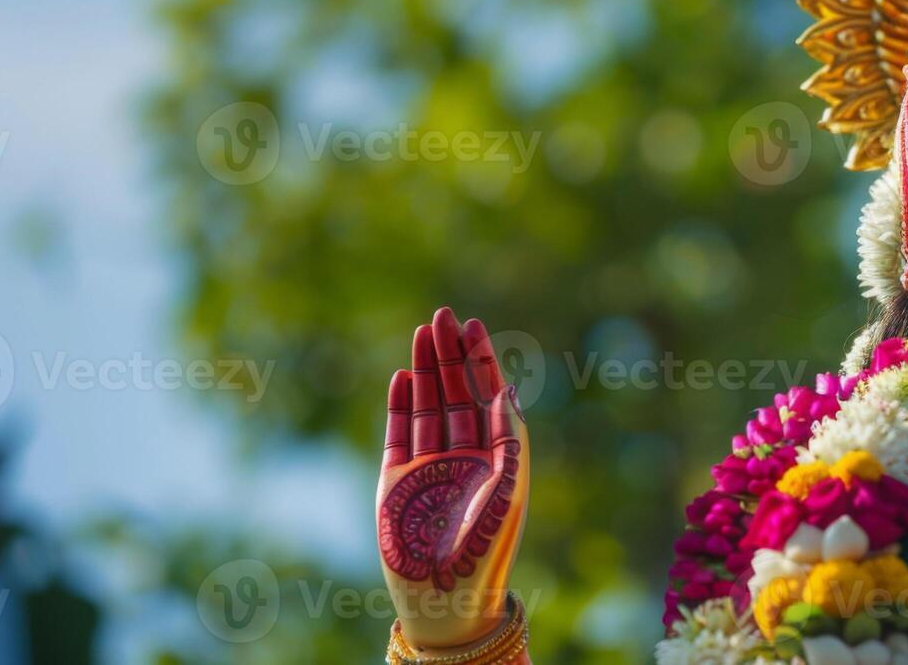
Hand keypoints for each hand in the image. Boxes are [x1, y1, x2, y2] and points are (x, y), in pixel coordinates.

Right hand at [378, 307, 528, 649]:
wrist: (446, 592)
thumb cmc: (487, 543)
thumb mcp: (510, 483)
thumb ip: (509, 434)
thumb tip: (507, 389)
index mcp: (495, 457)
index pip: (488, 395)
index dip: (481, 360)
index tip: (474, 325)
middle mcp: (463, 457)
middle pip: (455, 393)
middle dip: (450, 354)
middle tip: (443, 315)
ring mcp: (428, 467)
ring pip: (427, 406)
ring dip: (425, 370)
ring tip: (422, 332)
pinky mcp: (396, 481)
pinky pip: (398, 434)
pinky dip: (399, 404)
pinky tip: (402, 376)